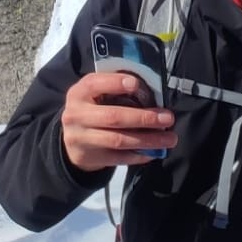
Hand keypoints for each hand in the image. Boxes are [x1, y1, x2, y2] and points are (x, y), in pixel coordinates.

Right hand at [61, 72, 176, 172]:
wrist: (72, 138)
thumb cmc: (92, 109)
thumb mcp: (95, 94)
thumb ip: (115, 89)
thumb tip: (151, 91)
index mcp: (79, 93)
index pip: (94, 84)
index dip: (115, 83)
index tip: (136, 84)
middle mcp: (77, 115)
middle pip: (113, 117)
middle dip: (144, 118)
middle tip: (168, 118)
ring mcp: (81, 138)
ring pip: (118, 140)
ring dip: (148, 140)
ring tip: (169, 138)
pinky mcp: (90, 157)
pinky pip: (119, 158)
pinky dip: (139, 155)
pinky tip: (154, 151)